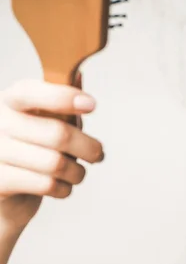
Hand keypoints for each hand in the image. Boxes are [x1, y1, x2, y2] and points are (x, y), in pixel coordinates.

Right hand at [0, 74, 103, 230]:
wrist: (5, 191)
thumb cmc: (31, 150)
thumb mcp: (47, 122)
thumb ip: (61, 102)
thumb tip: (77, 73)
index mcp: (10, 103)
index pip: (30, 92)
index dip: (62, 97)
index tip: (91, 105)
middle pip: (57, 134)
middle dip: (88, 147)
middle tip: (98, 154)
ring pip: (55, 163)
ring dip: (77, 172)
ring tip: (78, 173)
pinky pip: (46, 185)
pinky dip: (64, 189)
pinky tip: (61, 187)